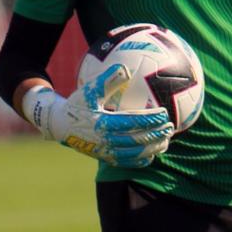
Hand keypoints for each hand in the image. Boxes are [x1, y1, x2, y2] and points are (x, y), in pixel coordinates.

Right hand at [23, 64, 173, 167]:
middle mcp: (105, 141)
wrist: (60, 125)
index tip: (165, 113)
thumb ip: (107, 79)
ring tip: (166, 141)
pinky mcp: (104, 158)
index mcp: (103, 123)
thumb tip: (125, 69)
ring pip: (134, 154)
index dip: (150, 118)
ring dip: (152, 148)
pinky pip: (126, 163)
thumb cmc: (77, 104)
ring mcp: (105, 152)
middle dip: (157, 134)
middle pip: (137, 140)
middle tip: (171, 127)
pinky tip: (152, 154)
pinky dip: (141, 160)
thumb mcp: (89, 90)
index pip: (133, 121)